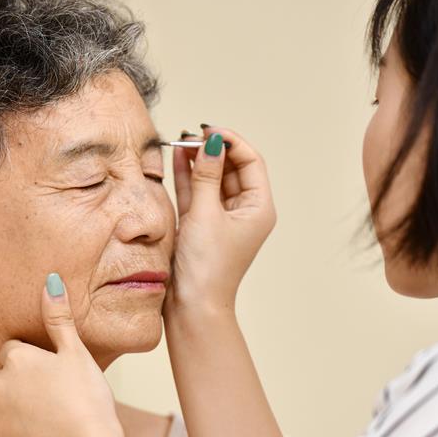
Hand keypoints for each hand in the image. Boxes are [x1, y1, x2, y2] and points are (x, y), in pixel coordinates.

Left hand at [0, 272, 123, 436]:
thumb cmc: (86, 397)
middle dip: (26, 381)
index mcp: (14, 359)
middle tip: (59, 392)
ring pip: (8, 404)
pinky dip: (26, 431)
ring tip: (56, 414)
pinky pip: (11, 431)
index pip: (15, 350)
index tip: (56, 371)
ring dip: (24, 406)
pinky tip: (50, 434)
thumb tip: (50, 281)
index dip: (37, 359)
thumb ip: (58, 318)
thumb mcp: (75, 352)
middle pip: (9, 376)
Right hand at [165, 125, 275, 312]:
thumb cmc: (206, 267)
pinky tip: (178, 157)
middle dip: (213, 149)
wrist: (192, 306)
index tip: (210, 130)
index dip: (232, 142)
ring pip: (213, 178)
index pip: (251, 162)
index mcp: (259, 208)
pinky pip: (198, 192)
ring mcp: (221, 218)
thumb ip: (206, 175)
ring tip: (182, 140)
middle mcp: (243, 211)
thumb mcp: (205, 214)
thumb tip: (212, 142)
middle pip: (232, 168)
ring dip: (199, 159)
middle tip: (192, 135)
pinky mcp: (201, 225)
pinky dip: (189, 175)